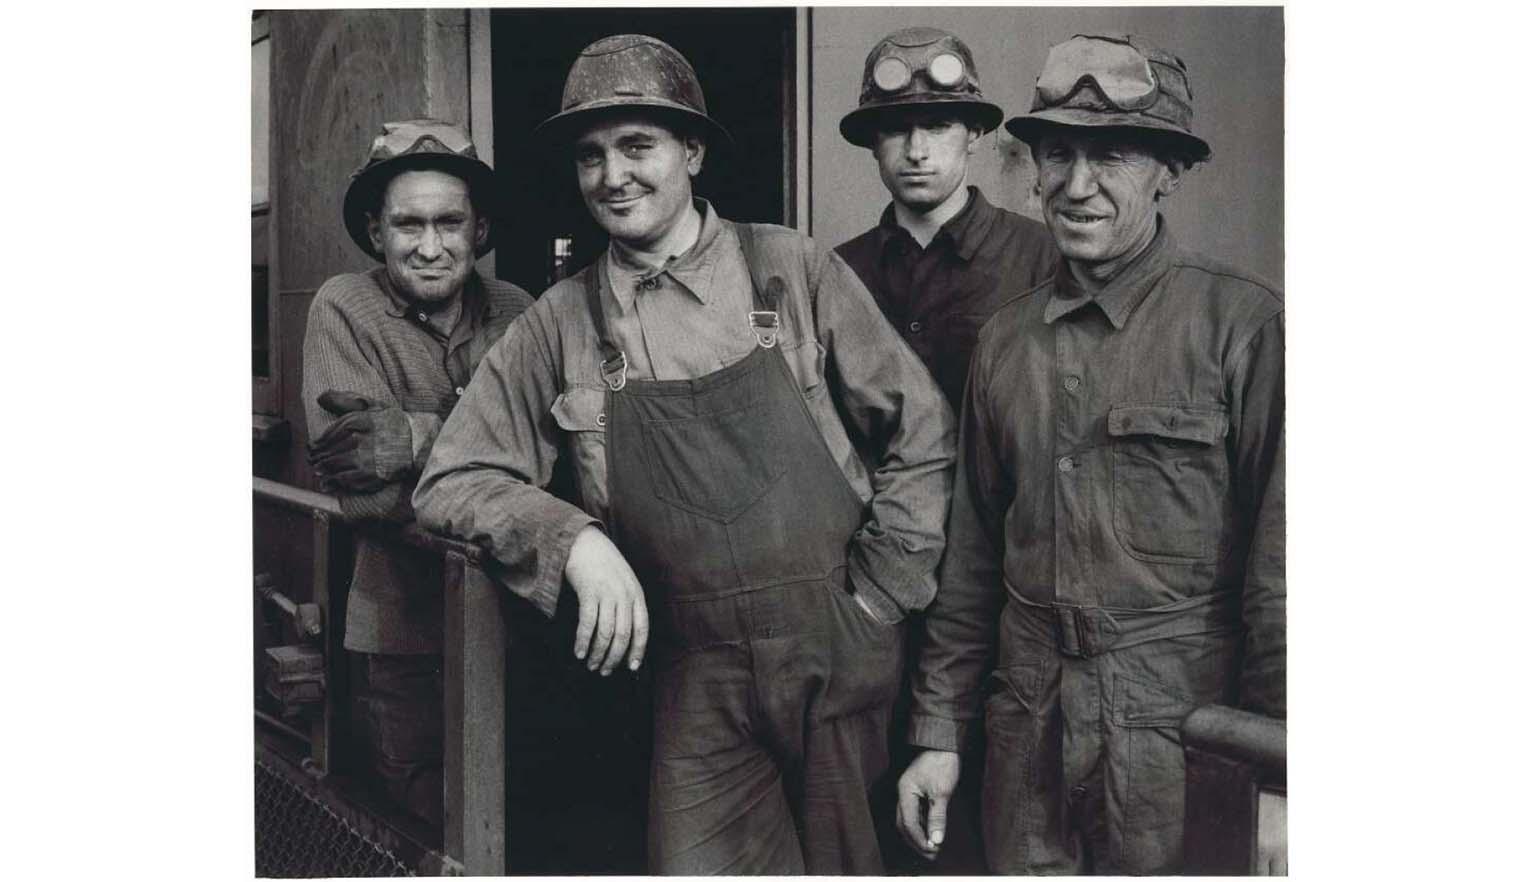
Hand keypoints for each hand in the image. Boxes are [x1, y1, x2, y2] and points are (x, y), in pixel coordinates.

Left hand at [308, 390, 409, 493]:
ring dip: (322, 470)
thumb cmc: (393, 423)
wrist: (417, 443)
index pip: (326, 436)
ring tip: (319, 472)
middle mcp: (357, 440)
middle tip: (313, 461)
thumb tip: (320, 398)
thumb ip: (345, 401)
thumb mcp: (371, 405)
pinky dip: (332, 483)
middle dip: (316, 458)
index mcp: (356, 422)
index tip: (311, 449)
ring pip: (332, 466)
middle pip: (327, 452)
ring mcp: (362, 459)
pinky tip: (327, 484)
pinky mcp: (368, 475)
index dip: (315, 444)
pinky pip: (343, 480)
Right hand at [562, 526, 648, 675]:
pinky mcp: (589, 591)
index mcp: (636, 594)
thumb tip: (624, 637)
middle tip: (604, 671)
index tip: (631, 668)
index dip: (638, 651)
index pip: (642, 629)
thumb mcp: (624, 582)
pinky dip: (583, 641)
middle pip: (623, 636)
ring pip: (606, 634)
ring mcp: (607, 593)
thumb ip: (627, 605)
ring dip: (598, 654)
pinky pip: (588, 624)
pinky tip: (578, 652)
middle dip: (614, 658)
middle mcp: (625, 595)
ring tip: (591, 665)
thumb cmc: (604, 566)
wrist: (585, 543)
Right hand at [897, 749, 960, 859]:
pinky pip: (915, 813)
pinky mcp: (917, 792)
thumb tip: (936, 840)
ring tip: (933, 847)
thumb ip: (937, 817)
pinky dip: (922, 826)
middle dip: (916, 841)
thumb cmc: (942, 763)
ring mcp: (909, 792)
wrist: (945, 744)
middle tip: (931, 854)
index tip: (932, 849)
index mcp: (905, 791)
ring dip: (919, 835)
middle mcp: (903, 793)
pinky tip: (931, 833)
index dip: (919, 838)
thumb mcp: (941, 792)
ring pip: (908, 820)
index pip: (907, 822)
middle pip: (903, 823)